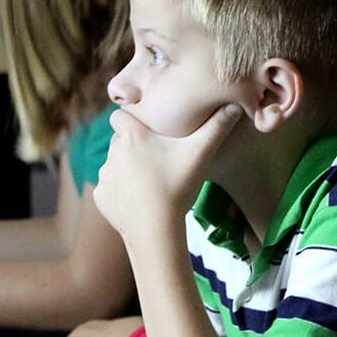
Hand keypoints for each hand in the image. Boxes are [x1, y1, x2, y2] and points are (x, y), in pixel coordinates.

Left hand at [93, 104, 241, 241]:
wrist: (156, 230)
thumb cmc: (177, 187)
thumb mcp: (201, 154)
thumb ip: (217, 128)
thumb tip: (235, 106)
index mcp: (132, 136)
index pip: (119, 115)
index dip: (130, 119)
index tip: (146, 128)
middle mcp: (112, 152)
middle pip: (120, 141)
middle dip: (133, 145)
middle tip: (157, 158)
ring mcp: (105, 176)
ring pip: (115, 164)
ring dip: (127, 169)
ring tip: (150, 181)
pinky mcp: (101, 197)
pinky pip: (110, 188)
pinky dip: (122, 192)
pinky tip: (140, 200)